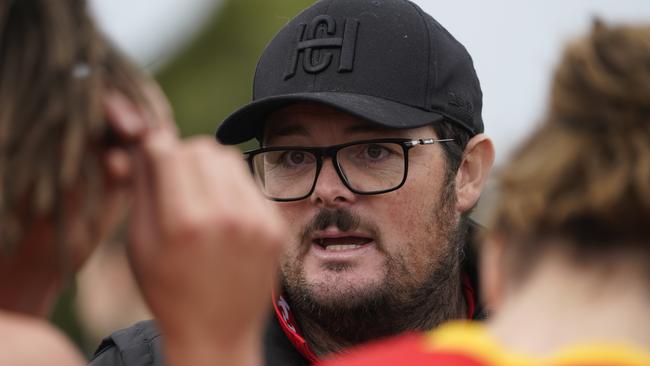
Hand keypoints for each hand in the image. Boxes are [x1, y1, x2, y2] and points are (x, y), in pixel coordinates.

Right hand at [105, 92, 286, 365]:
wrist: (216, 333)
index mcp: (184, 223)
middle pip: (202, 148)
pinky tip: (224, 215)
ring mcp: (257, 220)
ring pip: (230, 158)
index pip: (168, 150)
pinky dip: (233, 189)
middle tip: (177, 180)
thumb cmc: (168, 290)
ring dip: (210, 168)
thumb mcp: (139, 245)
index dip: (155, 148)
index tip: (153, 157)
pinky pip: (250, 183)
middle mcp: (226, 216)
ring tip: (201, 196)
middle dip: (184, 155)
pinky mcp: (275, 226)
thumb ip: (141, 189)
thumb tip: (147, 143)